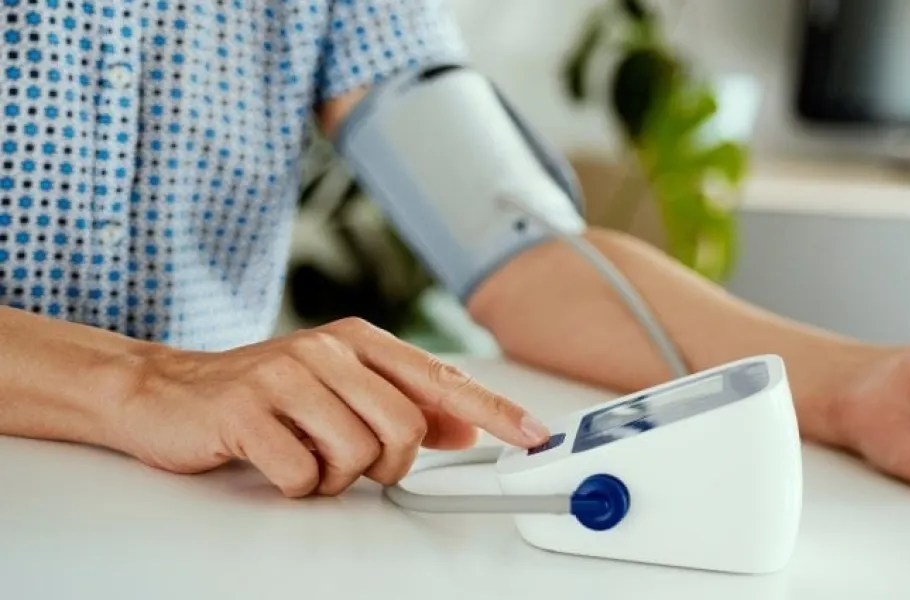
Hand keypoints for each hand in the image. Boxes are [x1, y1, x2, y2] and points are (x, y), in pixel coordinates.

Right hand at [110, 318, 550, 496]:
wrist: (164, 390)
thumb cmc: (261, 393)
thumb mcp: (338, 387)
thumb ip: (402, 402)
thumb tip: (465, 426)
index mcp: (359, 344)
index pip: (443, 380)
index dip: (495, 411)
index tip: (533, 436)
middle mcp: (329, 352)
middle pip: (404, 431)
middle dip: (385, 465)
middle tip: (351, 462)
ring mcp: (287, 376)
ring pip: (357, 456)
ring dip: (335, 476)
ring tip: (304, 455)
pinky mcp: (248, 410)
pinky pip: (303, 474)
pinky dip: (295, 485)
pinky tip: (274, 462)